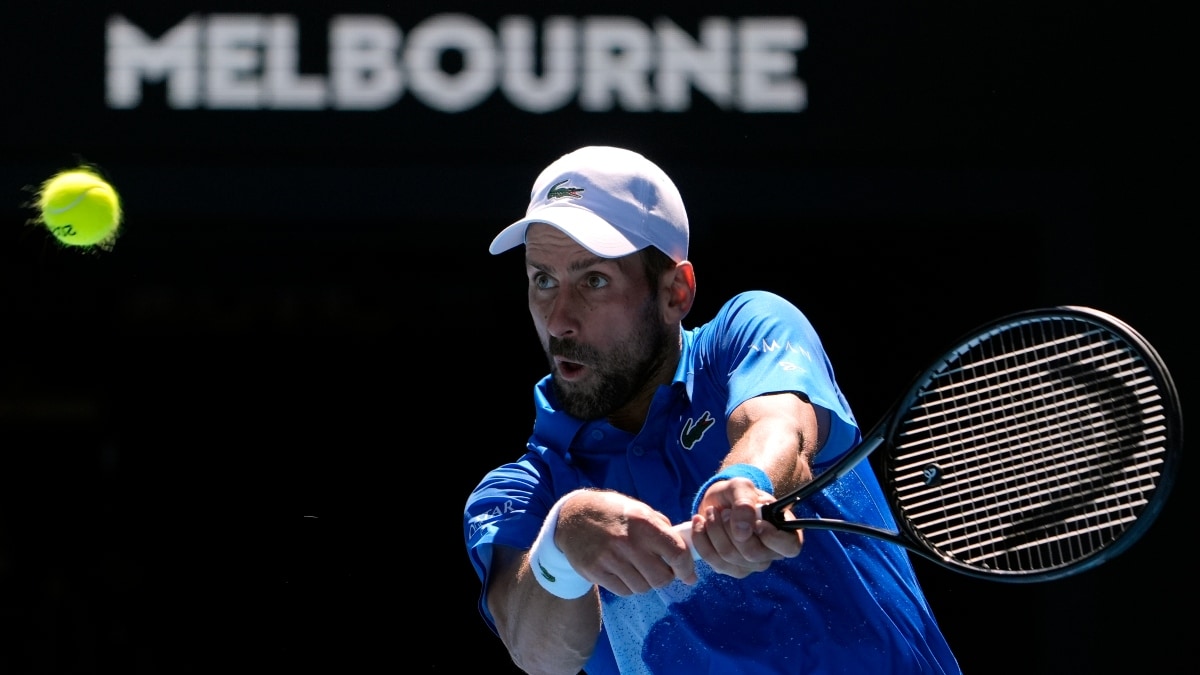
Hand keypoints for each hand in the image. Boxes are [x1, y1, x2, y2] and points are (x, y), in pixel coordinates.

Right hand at [556, 490, 697, 595]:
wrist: (572, 516)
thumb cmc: (613, 512)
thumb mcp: (639, 510)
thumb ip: (662, 529)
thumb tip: (686, 553)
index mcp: (643, 523)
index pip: (677, 553)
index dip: (686, 568)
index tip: (689, 575)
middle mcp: (628, 541)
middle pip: (661, 578)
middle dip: (666, 578)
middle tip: (662, 571)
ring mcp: (610, 558)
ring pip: (642, 587)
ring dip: (646, 582)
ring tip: (639, 569)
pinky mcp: (595, 571)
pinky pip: (624, 591)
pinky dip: (629, 586)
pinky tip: (624, 572)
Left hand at [687, 477, 802, 577]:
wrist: (720, 502)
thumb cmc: (738, 494)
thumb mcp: (741, 487)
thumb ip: (745, 503)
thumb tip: (743, 531)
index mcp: (785, 532)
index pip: (790, 547)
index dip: (773, 538)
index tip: (757, 523)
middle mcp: (771, 553)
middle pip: (753, 554)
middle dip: (731, 528)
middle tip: (724, 511)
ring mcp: (751, 564)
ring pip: (729, 557)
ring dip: (714, 531)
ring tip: (711, 513)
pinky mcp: (730, 568)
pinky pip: (713, 561)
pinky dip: (702, 539)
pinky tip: (700, 523)